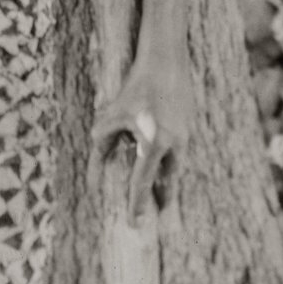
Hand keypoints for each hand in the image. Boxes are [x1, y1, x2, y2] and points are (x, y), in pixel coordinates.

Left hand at [91, 57, 189, 222]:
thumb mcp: (111, 117)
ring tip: (165, 202)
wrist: (166, 60)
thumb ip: (101, 147)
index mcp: (155, 142)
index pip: (143, 181)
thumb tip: (95, 178)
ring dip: (169, 184)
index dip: (137, 204)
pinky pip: (178, 153)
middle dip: (165, 201)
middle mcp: (174, 143)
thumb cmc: (135, 88)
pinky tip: (165, 168)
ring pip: (176, 168)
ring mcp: (184, 136)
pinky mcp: (187, 127)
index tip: (134, 224)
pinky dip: (170, 164)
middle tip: (161, 220)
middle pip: (169, 182)